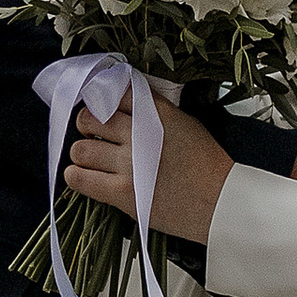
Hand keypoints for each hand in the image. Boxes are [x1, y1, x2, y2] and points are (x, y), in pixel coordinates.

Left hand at [65, 95, 233, 241]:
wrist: (220, 203)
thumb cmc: (206, 166)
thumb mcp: (185, 124)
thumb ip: (153, 110)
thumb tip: (123, 100)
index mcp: (156, 114)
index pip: (115, 93)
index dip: (104, 99)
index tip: (102, 107)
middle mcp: (140, 135)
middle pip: (90, 118)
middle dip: (87, 125)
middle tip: (92, 134)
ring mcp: (129, 164)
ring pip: (80, 150)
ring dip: (81, 153)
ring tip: (90, 159)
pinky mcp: (122, 192)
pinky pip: (80, 178)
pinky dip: (75, 176)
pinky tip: (82, 175)